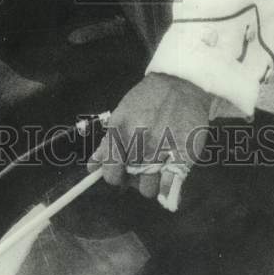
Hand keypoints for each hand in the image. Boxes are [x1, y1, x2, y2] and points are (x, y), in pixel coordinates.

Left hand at [87, 73, 210, 211]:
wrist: (179, 85)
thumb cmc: (147, 100)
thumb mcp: (121, 116)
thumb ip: (107, 144)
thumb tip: (92, 168)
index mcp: (119, 132)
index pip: (110, 173)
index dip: (115, 175)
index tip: (122, 170)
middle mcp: (137, 143)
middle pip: (129, 182)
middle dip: (133, 177)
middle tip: (141, 165)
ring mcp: (159, 152)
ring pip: (148, 189)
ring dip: (151, 182)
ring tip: (156, 167)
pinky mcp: (181, 157)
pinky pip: (169, 187)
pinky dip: (167, 190)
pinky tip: (167, 180)